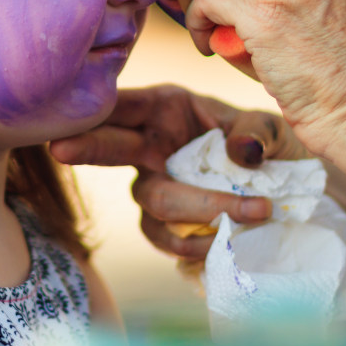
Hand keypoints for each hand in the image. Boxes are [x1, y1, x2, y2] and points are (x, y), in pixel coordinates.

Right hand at [50, 85, 304, 258]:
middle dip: (84, 147)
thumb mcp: (270, 127)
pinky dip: (192, 240)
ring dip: (199, 210)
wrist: (286, 187)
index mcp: (164, 108)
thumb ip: (255, 132)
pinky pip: (161, 234)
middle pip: (108, 146)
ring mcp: (153, 182)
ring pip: (153, 199)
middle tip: (58, 149)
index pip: (124, 105)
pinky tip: (225, 239)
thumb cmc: (268, 144)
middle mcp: (149, 142)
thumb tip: (242, 154)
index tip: (77, 112)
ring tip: (252, 213)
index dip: (99, 109)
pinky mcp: (165, 219)